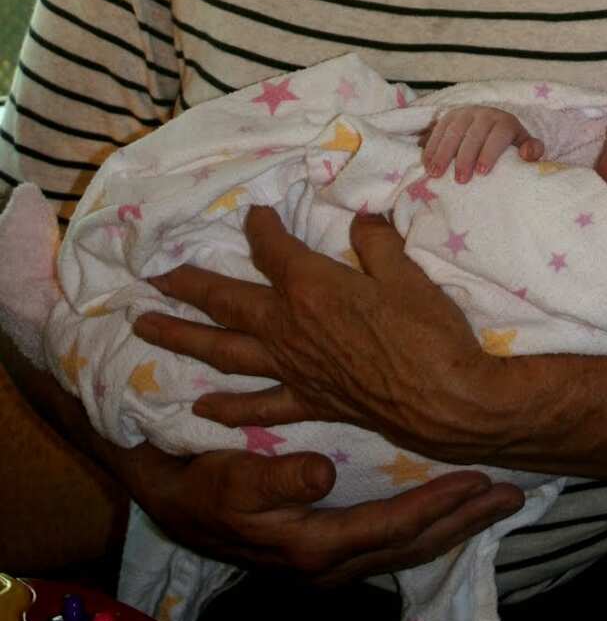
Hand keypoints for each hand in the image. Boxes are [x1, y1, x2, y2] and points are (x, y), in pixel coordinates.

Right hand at [119, 438, 524, 587]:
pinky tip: (451, 510)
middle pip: (414, 546)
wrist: (169, 501)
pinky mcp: (330, 551)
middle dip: (465, 521)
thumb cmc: (200, 484)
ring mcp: (332, 562)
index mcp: (314, 548)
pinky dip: (427, 527)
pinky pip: (393, 542)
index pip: (393, 529)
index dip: (438, 505)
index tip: (479, 479)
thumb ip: (276, 477)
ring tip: (496, 501)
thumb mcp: (229, 479)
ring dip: (454, 525)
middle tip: (514, 494)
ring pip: (408, 548)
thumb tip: (321, 472)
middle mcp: (331, 564)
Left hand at [135, 206, 515, 459]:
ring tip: (145, 327)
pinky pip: (258, 405)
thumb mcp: (407, 272)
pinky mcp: (309, 401)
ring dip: (181, 337)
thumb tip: (362, 219)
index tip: (254, 212)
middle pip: (226, 300)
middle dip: (188, 284)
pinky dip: (228, 408)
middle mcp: (289, 326)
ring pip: (223, 350)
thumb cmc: (430, 331)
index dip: (260, 225)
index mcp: (311, 286)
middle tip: (154, 274)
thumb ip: (376, 242)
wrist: (448, 399)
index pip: (272, 248)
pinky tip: (202, 408)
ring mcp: (293, 368)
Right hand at [420, 106, 542, 182]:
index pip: (497, 135)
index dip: (489, 153)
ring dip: (442, 152)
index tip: (482, 173)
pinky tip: (427, 163)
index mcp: (505, 122)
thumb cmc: (509, 142)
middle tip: (460, 180)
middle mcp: (485, 114)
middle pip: (473, 134)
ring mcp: (465, 113)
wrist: (493, 123)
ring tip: (436, 173)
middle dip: (465, 158)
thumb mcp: (524, 144)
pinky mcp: (449, 116)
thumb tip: (528, 154)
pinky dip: (431, 146)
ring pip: (452, 131)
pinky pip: (438, 129)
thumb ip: (533, 150)